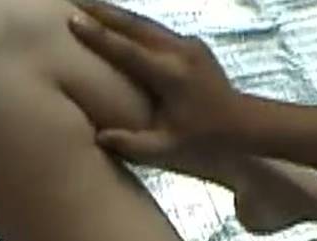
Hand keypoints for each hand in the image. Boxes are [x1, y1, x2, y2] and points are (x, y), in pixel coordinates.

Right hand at [69, 1, 243, 184]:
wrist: (245, 124)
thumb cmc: (205, 139)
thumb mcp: (167, 149)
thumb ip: (132, 145)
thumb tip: (99, 137)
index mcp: (171, 75)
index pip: (127, 49)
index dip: (98, 35)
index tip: (72, 20)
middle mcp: (180, 52)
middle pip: (134, 24)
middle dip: (102, 10)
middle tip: (72, 0)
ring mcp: (189, 45)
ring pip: (145, 22)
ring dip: (117, 13)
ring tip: (90, 6)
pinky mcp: (193, 45)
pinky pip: (156, 30)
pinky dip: (133, 24)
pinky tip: (118, 23)